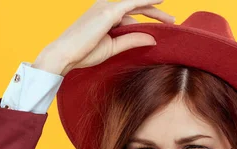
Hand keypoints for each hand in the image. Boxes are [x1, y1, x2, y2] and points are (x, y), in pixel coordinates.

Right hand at [36, 0, 175, 75]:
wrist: (64, 55)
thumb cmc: (83, 53)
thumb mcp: (112, 47)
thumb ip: (131, 40)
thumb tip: (152, 39)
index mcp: (103, 15)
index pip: (130, 15)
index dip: (146, 20)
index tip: (161, 26)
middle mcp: (105, 7)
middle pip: (136, 7)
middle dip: (155, 13)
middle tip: (172, 20)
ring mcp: (106, 7)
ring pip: (136, 5)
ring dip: (154, 10)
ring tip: (171, 18)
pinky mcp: (109, 11)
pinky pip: (133, 3)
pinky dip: (147, 1)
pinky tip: (159, 0)